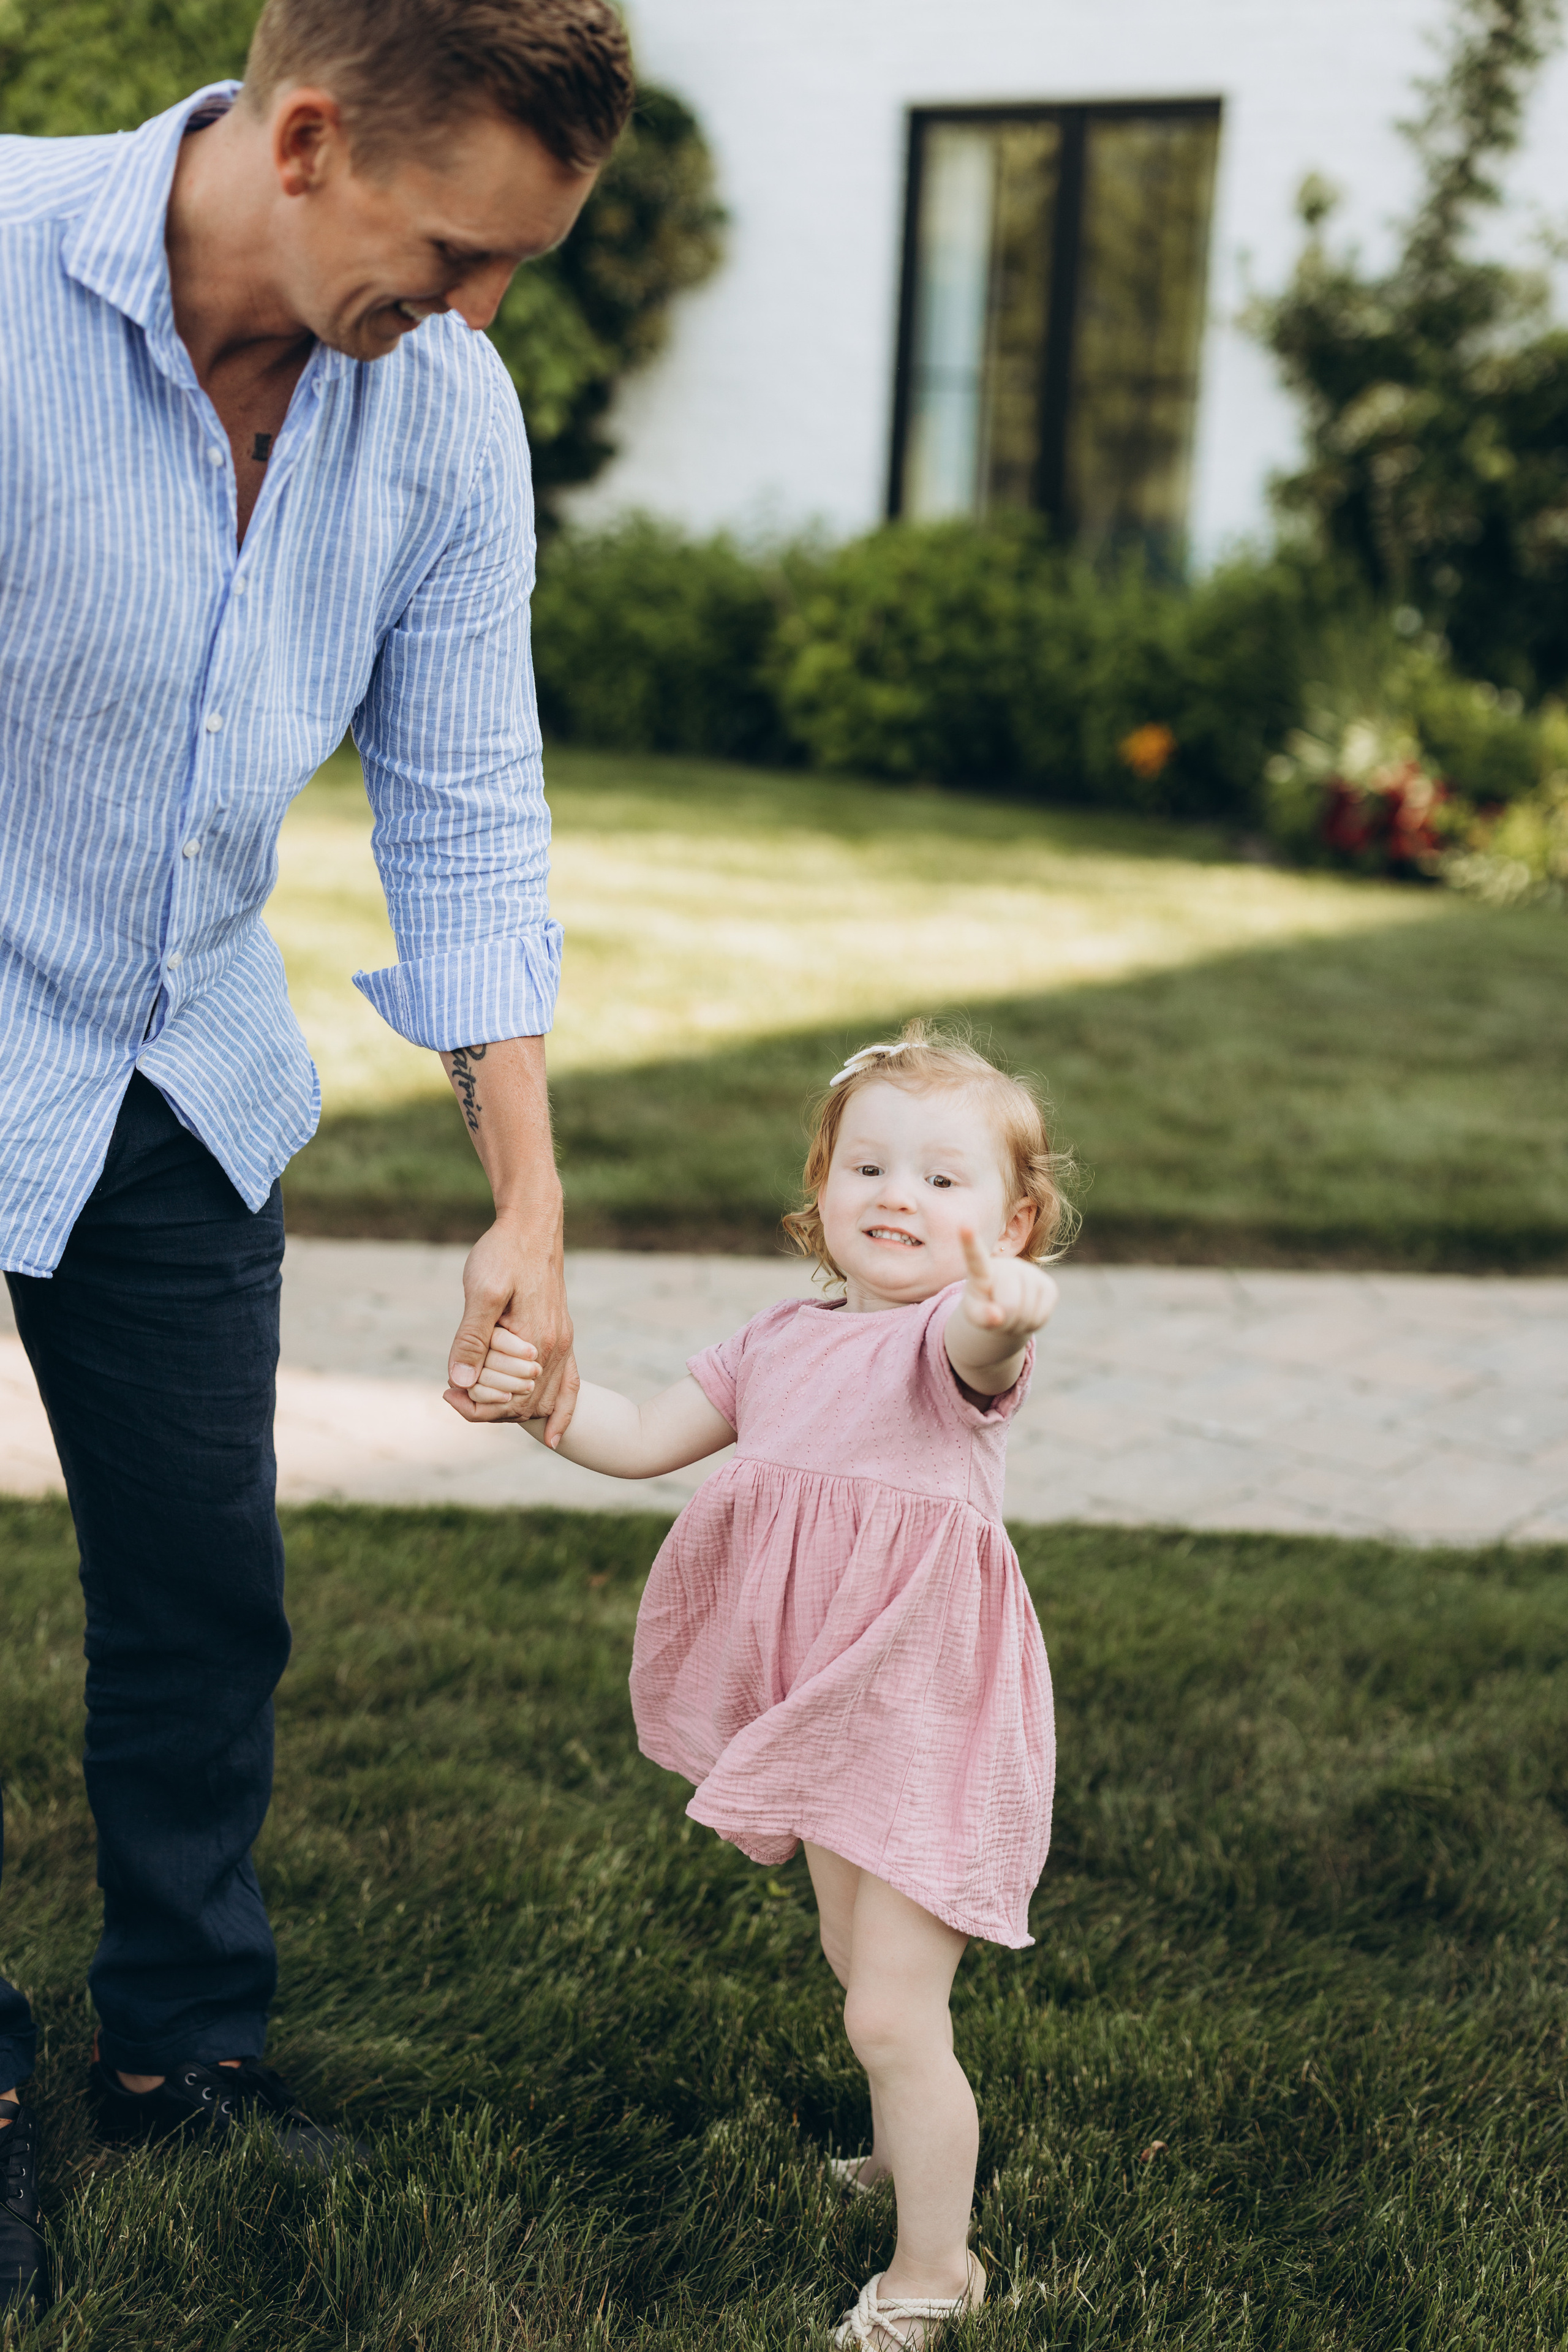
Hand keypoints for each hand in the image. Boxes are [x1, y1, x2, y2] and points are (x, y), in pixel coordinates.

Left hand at [445, 1215, 578, 1443]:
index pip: (504, 1400)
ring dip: (511, 1411)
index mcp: (536, 1341)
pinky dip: (562, 1412)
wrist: (531, 1226)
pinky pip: (570, 1386)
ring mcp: (562, 1344)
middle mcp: (555, 1349)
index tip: (446, 1391)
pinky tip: (554, 1434)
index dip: (470, 1405)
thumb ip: (471, 1338)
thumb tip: (459, 1383)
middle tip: (451, 1393)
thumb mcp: (481, 1292)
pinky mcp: (562, 1337)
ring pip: (541, 1401)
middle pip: (522, 1407)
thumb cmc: (502, 1253)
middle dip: (486, 1410)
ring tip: (476, 1401)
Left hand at [959, 1227, 1058, 1339]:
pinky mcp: (1049, 1287)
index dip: (970, 1243)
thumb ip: (980, 1316)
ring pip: (1027, 1313)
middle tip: (999, 1318)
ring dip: (1018, 1325)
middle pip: (1009, 1305)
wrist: (1006, 1309)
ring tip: (1011, 1317)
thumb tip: (998, 1316)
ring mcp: (1031, 1274)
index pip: (976, 1257)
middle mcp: (1009, 1266)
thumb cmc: (983, 1308)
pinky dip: (1032, 1325)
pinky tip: (1026, 1316)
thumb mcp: (974, 1314)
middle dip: (1005, 1322)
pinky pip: (1042, 1316)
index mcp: (983, 1270)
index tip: (964, 1225)